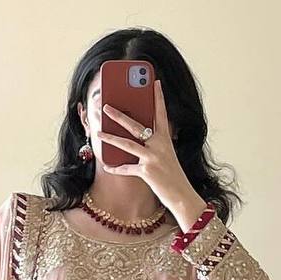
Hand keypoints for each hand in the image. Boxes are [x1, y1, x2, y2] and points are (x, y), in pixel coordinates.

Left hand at [95, 78, 193, 212]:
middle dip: (119, 115)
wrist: (183, 196)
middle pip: (136, 126)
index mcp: (166, 139)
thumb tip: (139, 136)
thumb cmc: (173, 177)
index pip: (161, 113)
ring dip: (111, 137)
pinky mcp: (147, 172)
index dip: (158, 97)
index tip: (154, 82)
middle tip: (106, 106)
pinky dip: (116, 168)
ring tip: (98, 132)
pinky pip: (127, 169)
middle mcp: (159, 145)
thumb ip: (156, 144)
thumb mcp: (167, 156)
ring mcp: (153, 158)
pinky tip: (107, 166)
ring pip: (127, 144)